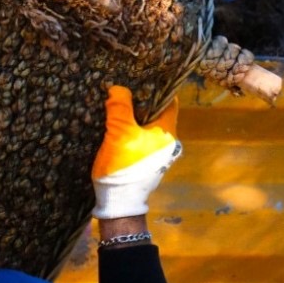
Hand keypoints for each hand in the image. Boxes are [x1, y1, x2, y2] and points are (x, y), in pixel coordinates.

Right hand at [91, 86, 180, 219]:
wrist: (119, 204)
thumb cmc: (124, 167)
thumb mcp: (119, 134)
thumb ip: (120, 109)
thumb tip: (118, 89)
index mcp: (168, 132)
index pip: (169, 101)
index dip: (156, 88)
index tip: (140, 78)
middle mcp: (167, 141)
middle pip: (156, 113)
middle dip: (140, 102)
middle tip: (121, 91)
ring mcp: (157, 153)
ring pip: (146, 126)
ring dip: (133, 118)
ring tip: (114, 107)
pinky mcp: (145, 162)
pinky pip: (140, 139)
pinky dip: (130, 131)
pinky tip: (114, 128)